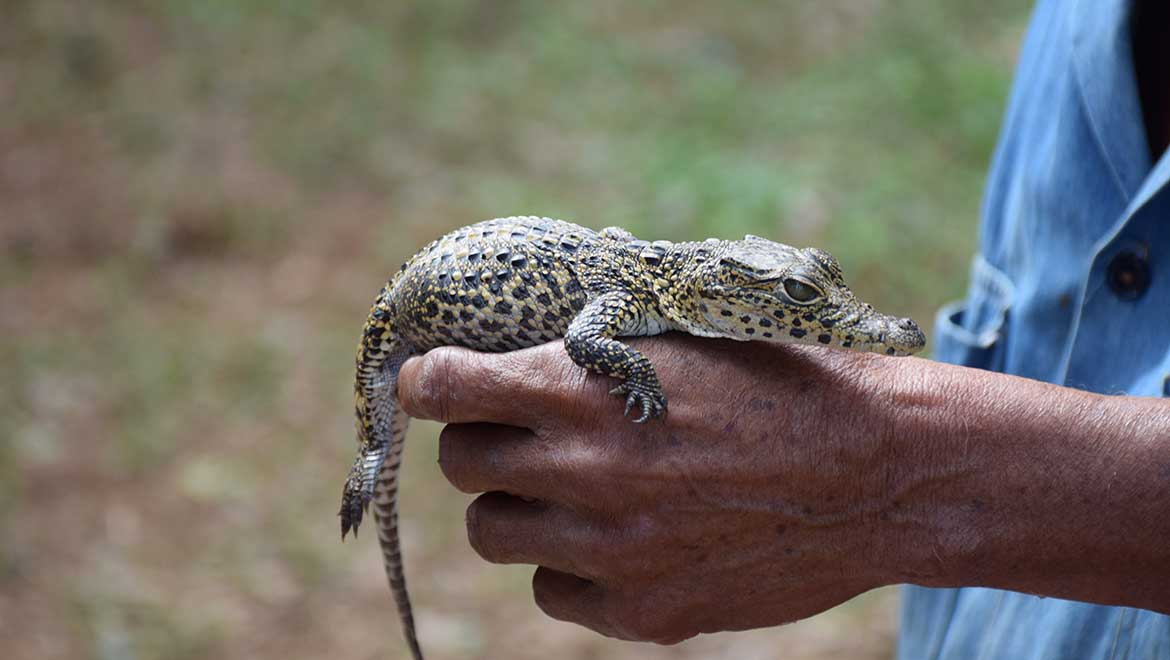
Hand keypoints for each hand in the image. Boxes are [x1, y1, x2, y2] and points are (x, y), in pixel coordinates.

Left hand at [396, 335, 908, 642]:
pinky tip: (617, 539)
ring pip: (494, 533)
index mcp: (590, 388)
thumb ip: (593, 353)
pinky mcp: (644, 610)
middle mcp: (587, 471)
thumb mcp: (685, 338)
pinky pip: (553, 591)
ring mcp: (613, 549)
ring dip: (516, 507)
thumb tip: (512, 356)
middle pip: (463, 465)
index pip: (450, 388)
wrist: (882, 473)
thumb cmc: (788, 386)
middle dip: (480, 443)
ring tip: (569, 490)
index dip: (430, 382)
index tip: (430, 383)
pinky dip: (567, 566)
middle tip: (518, 435)